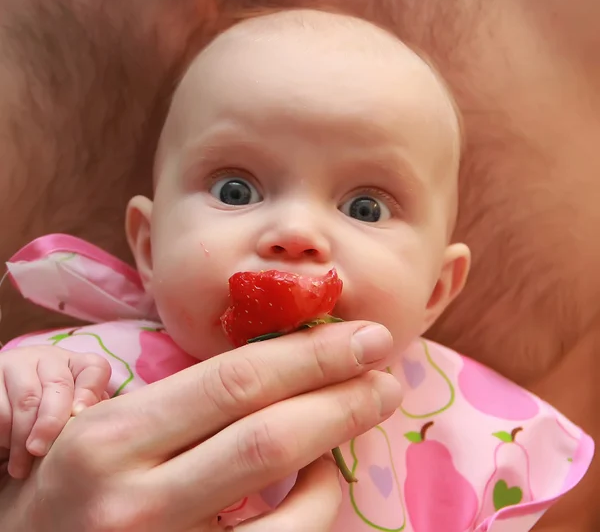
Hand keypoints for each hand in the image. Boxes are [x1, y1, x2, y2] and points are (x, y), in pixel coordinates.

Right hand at [0, 322, 401, 531]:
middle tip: (383, 363)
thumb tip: (278, 363)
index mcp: (111, 439)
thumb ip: (183, 400)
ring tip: (367, 408)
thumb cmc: (73, 484)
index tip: (359, 334)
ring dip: (341, 446)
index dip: (309, 353)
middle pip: (270, 434)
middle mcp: (136, 499)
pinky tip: (324, 476)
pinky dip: (319, 504)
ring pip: (289, 501)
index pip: (233, 382)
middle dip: (341, 390)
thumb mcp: (106, 428)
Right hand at [0, 346, 110, 478]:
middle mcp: (49, 358)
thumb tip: (104, 423)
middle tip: (41, 452)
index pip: (94, 368)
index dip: (90, 391)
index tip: (80, 416)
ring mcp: (18, 363)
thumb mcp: (67, 413)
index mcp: (75, 364)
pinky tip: (5, 450)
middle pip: (58, 385)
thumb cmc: (44, 420)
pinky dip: (3, 433)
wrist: (2, 416)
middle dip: (51, 423)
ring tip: (22, 465)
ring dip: (22, 436)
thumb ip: (86, 413)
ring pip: (26, 400)